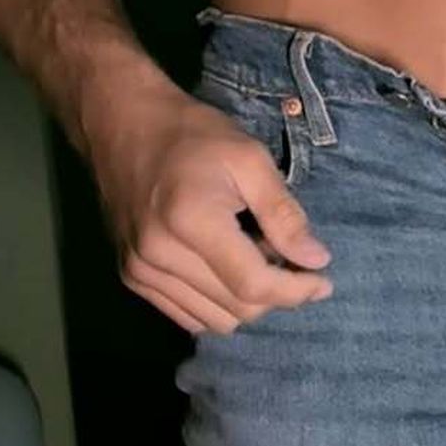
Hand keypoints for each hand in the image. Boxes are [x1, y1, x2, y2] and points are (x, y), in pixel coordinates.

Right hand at [87, 85, 335, 335]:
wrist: (122, 124)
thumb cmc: (192, 134)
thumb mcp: (249, 158)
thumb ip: (283, 213)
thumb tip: (316, 260)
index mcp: (191, 221)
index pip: (252, 285)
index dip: (295, 290)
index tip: (323, 280)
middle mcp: (159, 257)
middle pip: (235, 310)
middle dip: (275, 294)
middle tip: (291, 259)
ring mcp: (139, 272)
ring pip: (212, 320)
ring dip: (246, 301)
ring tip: (256, 258)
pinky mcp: (131, 277)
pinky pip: (186, 315)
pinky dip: (216, 304)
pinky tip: (227, 268)